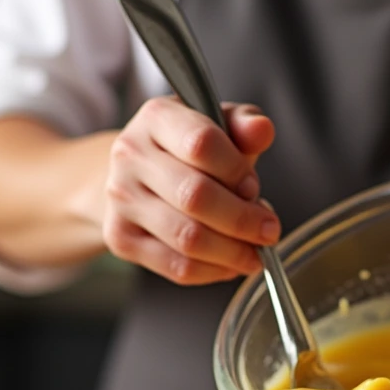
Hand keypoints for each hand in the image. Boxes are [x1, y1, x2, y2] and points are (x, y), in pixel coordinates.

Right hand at [102, 97, 277, 284]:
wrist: (136, 177)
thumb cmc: (186, 151)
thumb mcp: (218, 127)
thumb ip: (244, 127)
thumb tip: (263, 130)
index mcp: (156, 117)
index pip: (202, 143)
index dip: (237, 170)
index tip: (254, 188)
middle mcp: (130, 156)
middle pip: (195, 196)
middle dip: (242, 220)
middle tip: (268, 231)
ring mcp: (121, 200)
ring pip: (188, 238)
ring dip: (232, 251)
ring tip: (254, 253)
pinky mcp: (121, 239)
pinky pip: (177, 267)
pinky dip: (214, 271)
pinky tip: (231, 264)